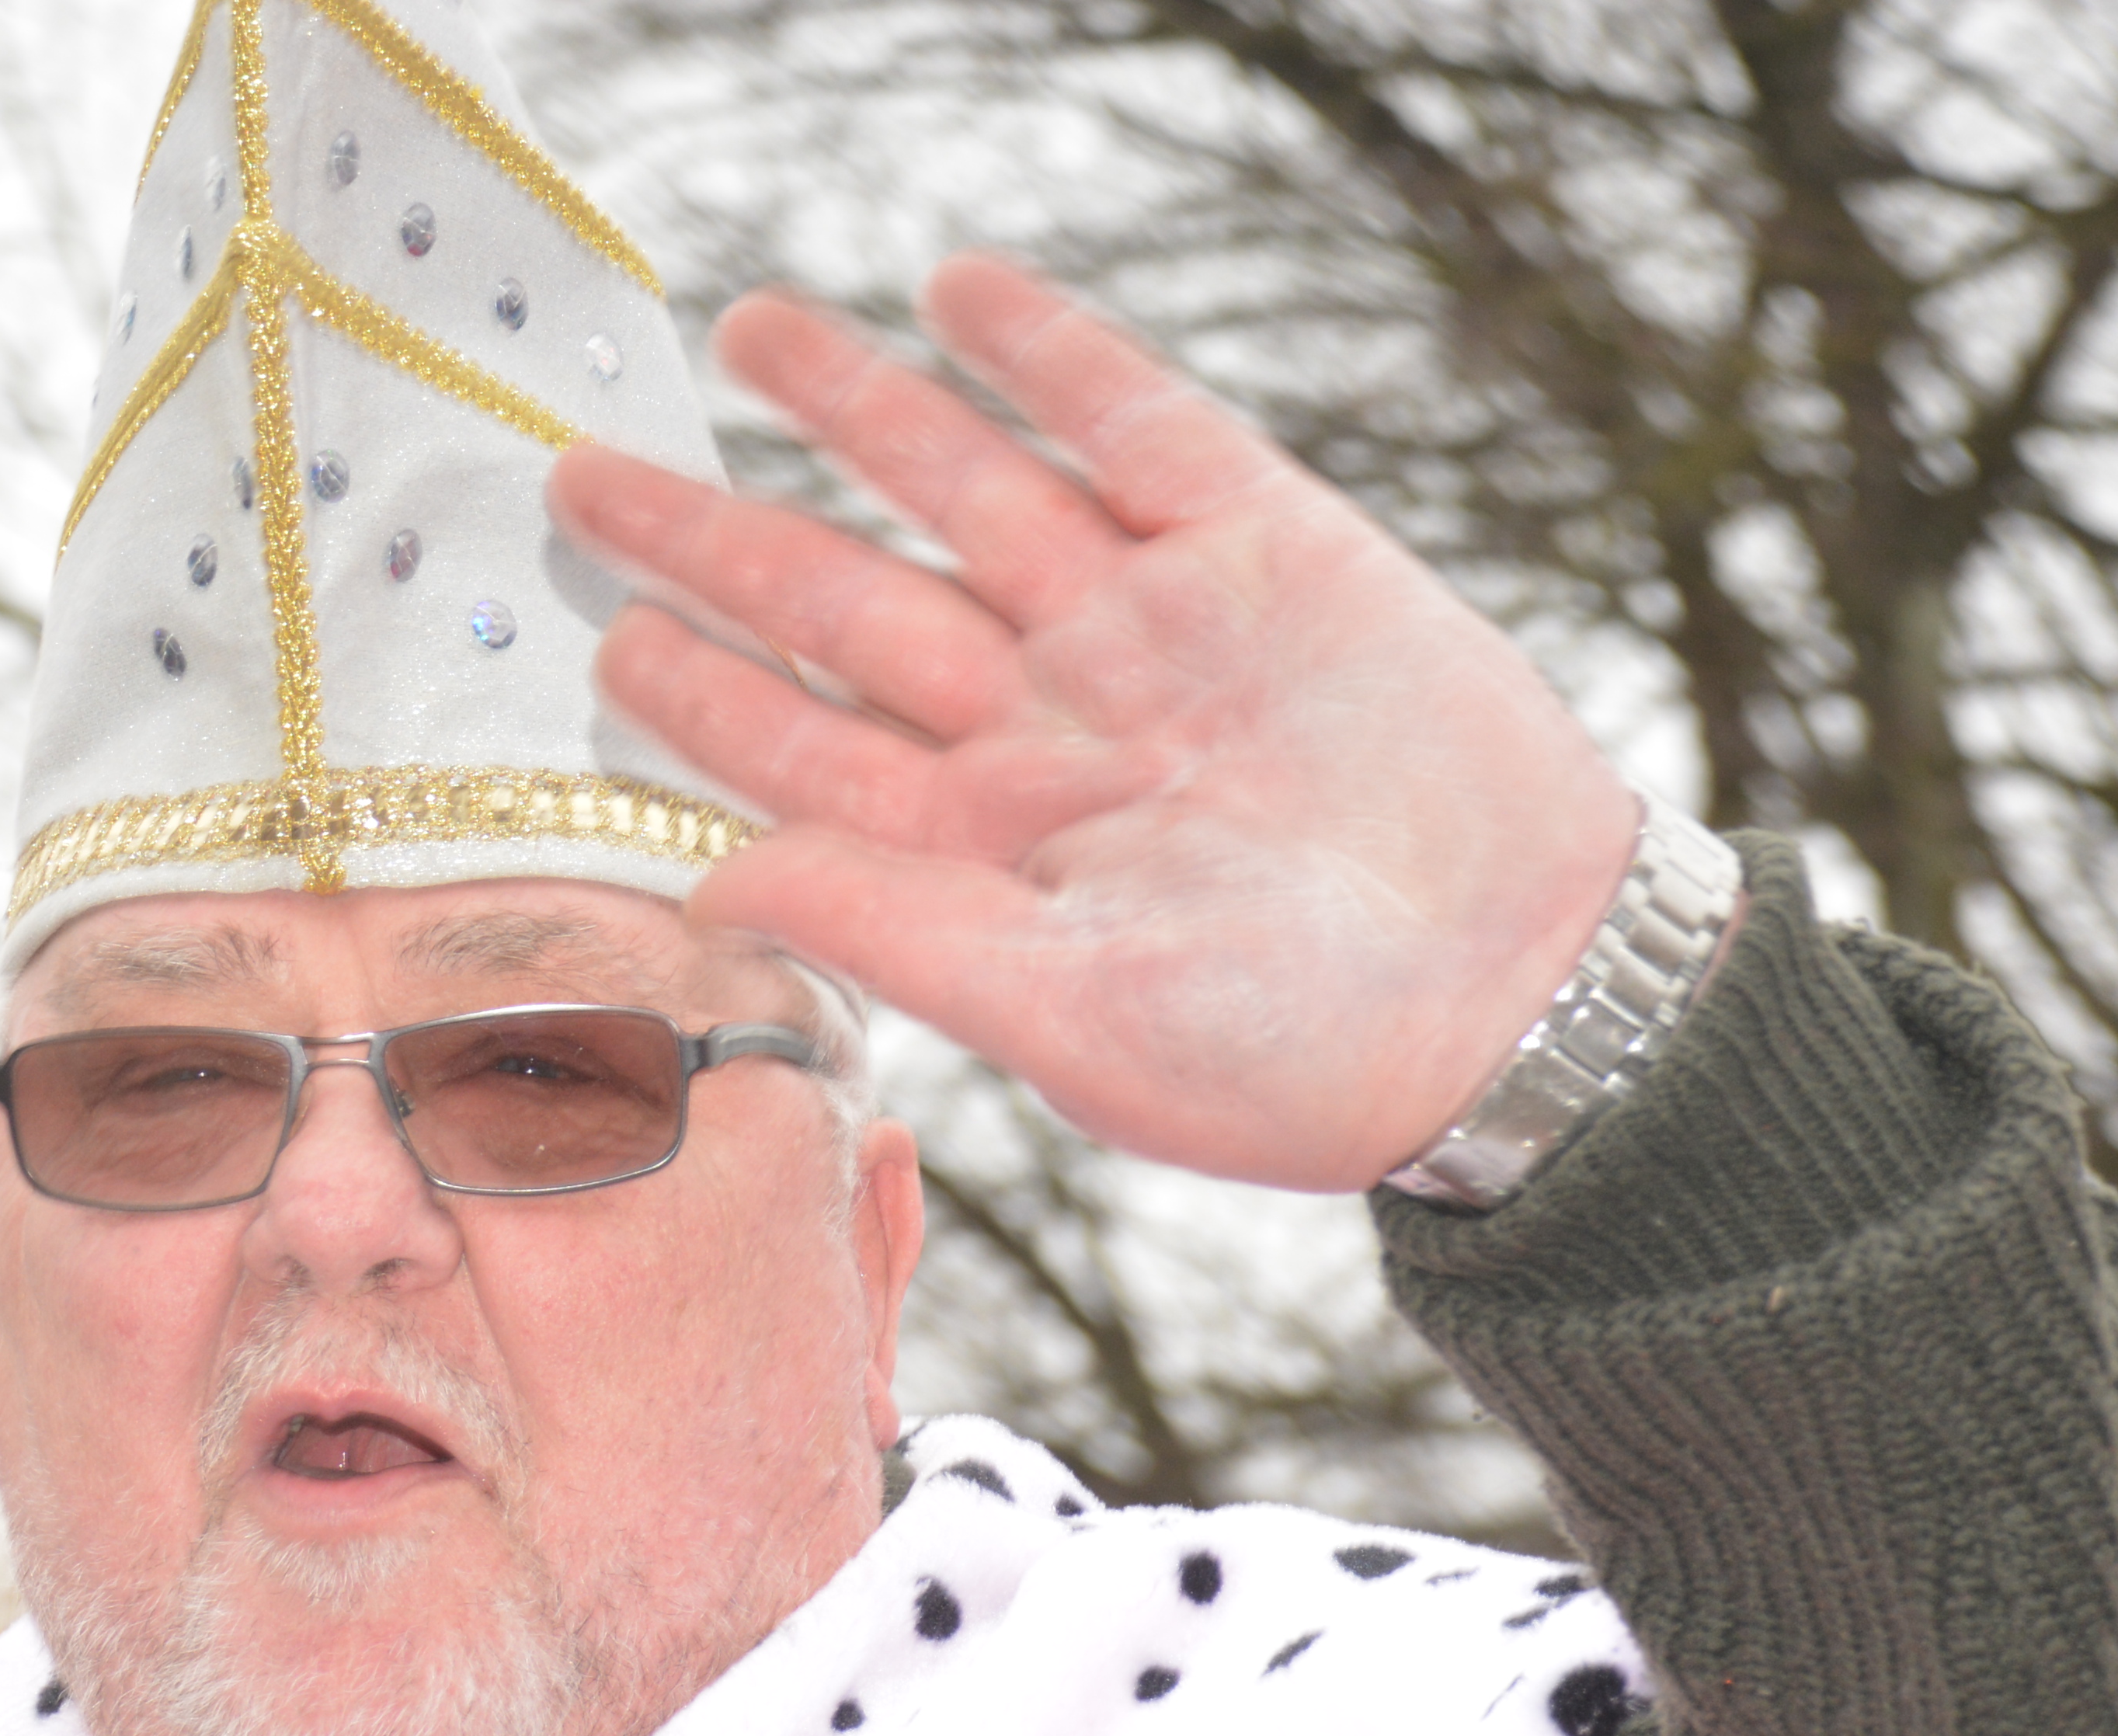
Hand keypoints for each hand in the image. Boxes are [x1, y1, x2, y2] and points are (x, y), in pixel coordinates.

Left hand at [546, 254, 1635, 1195]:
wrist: (1528, 1000)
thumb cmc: (1302, 1060)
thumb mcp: (1078, 1024)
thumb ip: (897, 934)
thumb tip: (716, 879)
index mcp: (986, 846)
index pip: (799, 748)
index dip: (695, 688)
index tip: (595, 629)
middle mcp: (1049, 721)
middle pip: (844, 602)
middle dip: (718, 536)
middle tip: (589, 478)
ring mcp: (1152, 624)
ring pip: (968, 489)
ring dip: (858, 408)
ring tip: (749, 333)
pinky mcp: (1270, 546)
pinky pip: (1134, 426)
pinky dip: (1048, 356)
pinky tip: (954, 293)